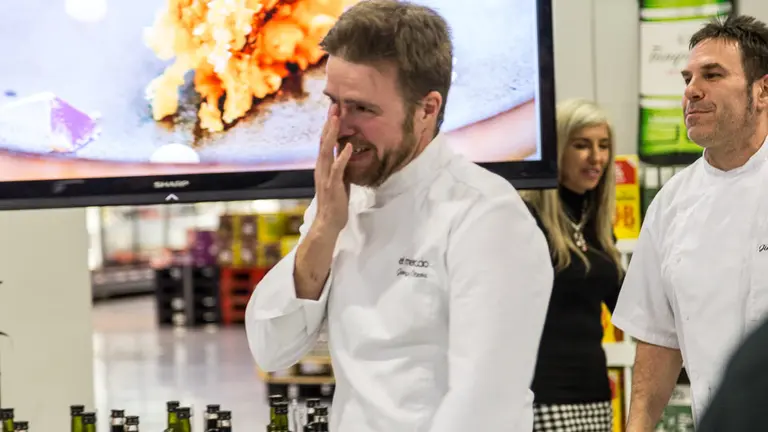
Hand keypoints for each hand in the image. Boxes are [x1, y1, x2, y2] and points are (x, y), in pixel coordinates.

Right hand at [313, 104, 352, 234]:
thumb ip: (341, 166)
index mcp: (323, 167)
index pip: (324, 143)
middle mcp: (321, 169)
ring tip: (337, 120)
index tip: (333, 111)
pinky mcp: (333, 186)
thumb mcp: (339, 180)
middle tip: (333, 107)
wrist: (328, 223)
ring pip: (327, 152)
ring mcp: (326, 177)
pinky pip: (338, 168)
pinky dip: (343, 156)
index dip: (328, 127)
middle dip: (328, 124)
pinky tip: (349, 146)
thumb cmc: (335, 203)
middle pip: (323, 142)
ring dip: (332, 135)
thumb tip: (346, 153)